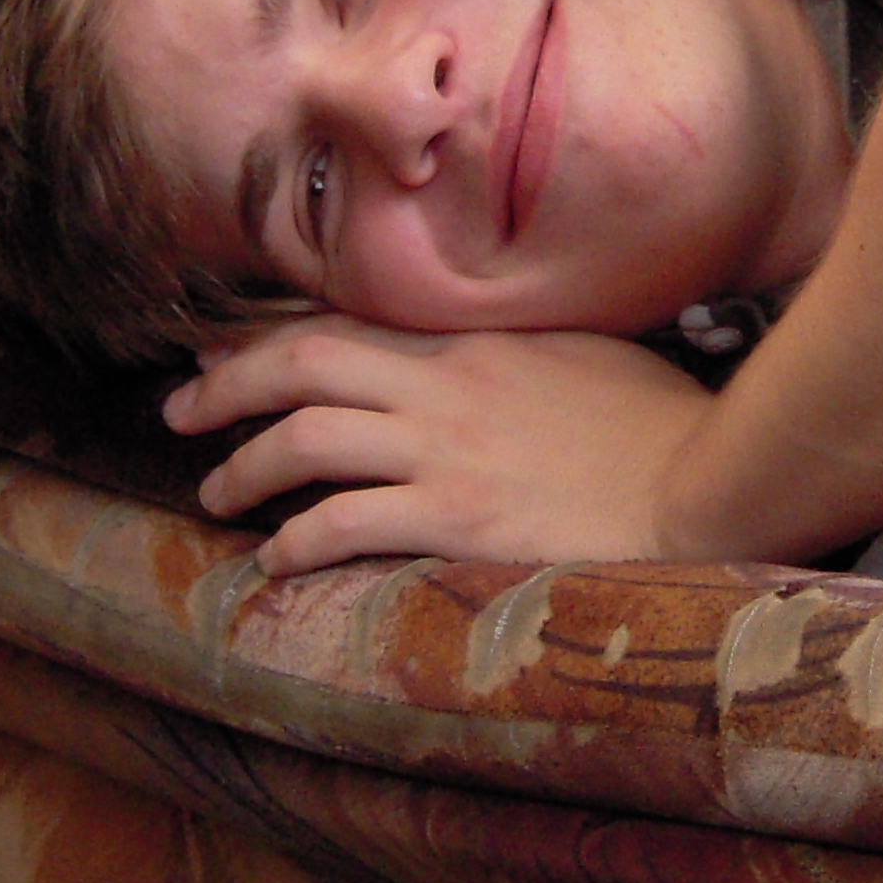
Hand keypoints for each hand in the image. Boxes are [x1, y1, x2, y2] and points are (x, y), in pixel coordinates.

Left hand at [163, 316, 716, 576]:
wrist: (705, 484)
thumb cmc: (662, 426)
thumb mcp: (583, 356)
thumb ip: (513, 351)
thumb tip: (476, 361)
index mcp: (472, 340)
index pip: (345, 321)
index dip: (268, 338)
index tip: (221, 358)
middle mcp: (444, 384)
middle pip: (300, 363)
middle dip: (223, 387)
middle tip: (177, 412)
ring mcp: (447, 450)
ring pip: (305, 438)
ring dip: (243, 464)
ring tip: (214, 493)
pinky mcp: (457, 519)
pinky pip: (346, 521)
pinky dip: (295, 540)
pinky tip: (275, 560)